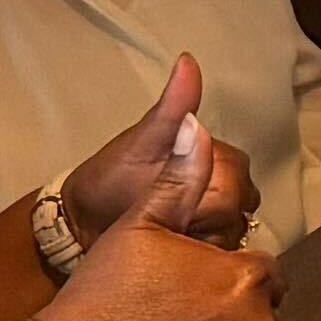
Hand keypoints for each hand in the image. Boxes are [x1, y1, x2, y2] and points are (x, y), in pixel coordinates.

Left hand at [60, 56, 226, 250]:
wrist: (81, 223)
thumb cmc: (109, 179)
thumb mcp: (141, 143)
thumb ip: (172, 108)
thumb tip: (187, 60)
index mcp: (218, 156)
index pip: (238, 184)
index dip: (209, 200)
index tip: (176, 205)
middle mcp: (226, 187)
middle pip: (238, 213)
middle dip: (203, 223)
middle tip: (165, 223)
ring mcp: (215, 220)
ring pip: (233, 238)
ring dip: (200, 244)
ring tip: (165, 240)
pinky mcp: (202, 249)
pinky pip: (220, 258)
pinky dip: (199, 260)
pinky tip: (173, 257)